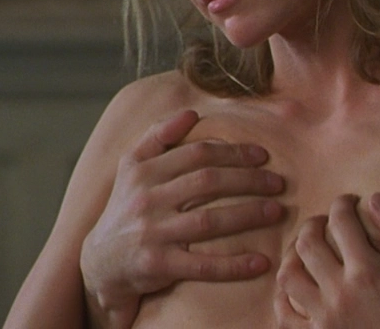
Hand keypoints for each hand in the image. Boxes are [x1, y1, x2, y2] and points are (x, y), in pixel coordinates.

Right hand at [80, 109, 285, 325]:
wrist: (101, 261)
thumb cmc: (127, 208)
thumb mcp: (131, 167)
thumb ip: (158, 136)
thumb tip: (191, 114)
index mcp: (142, 170)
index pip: (197, 154)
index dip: (233, 152)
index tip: (263, 156)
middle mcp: (146, 198)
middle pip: (207, 182)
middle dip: (249, 180)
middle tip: (278, 183)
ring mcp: (152, 233)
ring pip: (209, 221)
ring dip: (249, 215)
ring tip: (277, 211)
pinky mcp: (158, 265)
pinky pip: (202, 264)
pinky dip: (234, 265)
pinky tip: (261, 262)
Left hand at [275, 193, 379, 328]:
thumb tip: (374, 197)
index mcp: (367, 270)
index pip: (341, 221)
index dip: (342, 204)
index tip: (348, 203)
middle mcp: (341, 293)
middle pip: (307, 244)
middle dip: (313, 224)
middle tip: (324, 222)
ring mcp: (326, 318)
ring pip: (288, 276)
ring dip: (292, 256)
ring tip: (305, 250)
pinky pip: (285, 316)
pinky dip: (282, 298)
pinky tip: (293, 286)